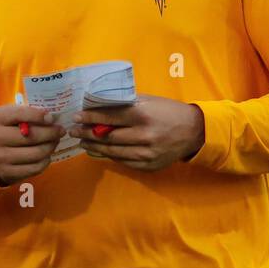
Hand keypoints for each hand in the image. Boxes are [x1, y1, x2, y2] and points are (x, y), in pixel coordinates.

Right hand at [0, 102, 63, 185]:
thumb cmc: (9, 130)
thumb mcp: (13, 117)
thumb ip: (29, 114)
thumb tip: (52, 118)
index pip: (21, 114)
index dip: (39, 116)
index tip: (52, 118)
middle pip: (32, 136)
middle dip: (51, 133)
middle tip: (60, 131)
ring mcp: (0, 157)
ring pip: (36, 153)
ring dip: (51, 147)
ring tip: (54, 142)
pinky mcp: (8, 172)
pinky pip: (35, 168)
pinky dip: (45, 161)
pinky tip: (46, 155)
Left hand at [70, 95, 204, 171]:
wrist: (194, 132)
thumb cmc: (168, 112)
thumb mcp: (149, 101)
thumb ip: (125, 104)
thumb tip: (99, 104)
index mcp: (142, 115)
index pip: (109, 117)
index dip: (90, 118)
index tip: (76, 117)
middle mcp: (144, 135)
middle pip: (107, 137)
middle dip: (87, 134)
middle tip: (74, 132)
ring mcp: (146, 153)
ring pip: (112, 152)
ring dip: (94, 147)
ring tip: (83, 143)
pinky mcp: (148, 165)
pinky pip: (123, 161)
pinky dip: (109, 156)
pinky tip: (99, 151)